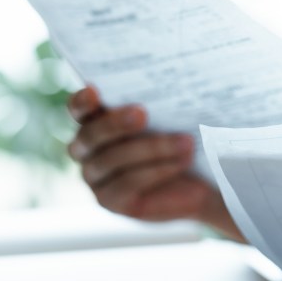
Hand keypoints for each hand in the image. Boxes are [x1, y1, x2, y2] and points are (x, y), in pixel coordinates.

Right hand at [65, 86, 236, 235]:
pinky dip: (157, 170)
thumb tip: (166, 79)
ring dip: (151, 148)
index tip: (94, 91)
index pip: (78, 109)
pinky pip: (127, 184)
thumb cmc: (182, 135)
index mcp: (94, 120)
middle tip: (141, 113)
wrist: (203, 179)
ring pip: (112, 160)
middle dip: (115, 123)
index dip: (81, 101)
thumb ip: (156, 100)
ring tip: (186, 141)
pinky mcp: (112, 202)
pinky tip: (182, 161)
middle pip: (90, 135)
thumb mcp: (171, 114)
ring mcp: (96, 178)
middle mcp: (87, 150)